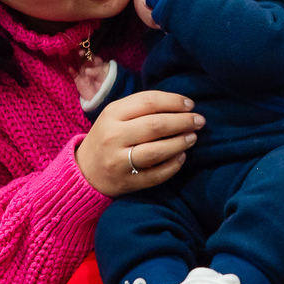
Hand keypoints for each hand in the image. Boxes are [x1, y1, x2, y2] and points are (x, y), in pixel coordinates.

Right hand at [73, 55, 110, 101]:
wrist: (102, 94)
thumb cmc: (105, 82)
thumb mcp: (103, 74)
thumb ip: (95, 71)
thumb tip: (86, 70)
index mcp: (96, 63)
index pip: (92, 56)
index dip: (88, 53)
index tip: (85, 52)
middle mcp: (89, 66)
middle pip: (84, 59)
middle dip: (82, 55)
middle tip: (80, 52)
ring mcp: (83, 72)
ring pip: (79, 65)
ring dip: (76, 60)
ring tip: (73, 57)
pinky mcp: (78, 79)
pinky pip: (74, 74)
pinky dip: (72, 71)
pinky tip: (70, 68)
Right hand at [75, 90, 203, 196]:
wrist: (84, 171)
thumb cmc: (107, 136)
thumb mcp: (115, 115)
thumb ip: (142, 107)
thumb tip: (180, 104)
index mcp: (112, 113)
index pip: (149, 101)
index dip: (174, 101)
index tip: (190, 104)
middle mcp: (114, 136)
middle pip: (156, 125)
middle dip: (183, 121)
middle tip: (199, 120)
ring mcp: (119, 161)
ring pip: (157, 151)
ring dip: (180, 142)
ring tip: (193, 137)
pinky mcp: (127, 182)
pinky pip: (156, 174)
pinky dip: (173, 165)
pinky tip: (182, 157)